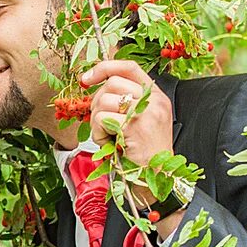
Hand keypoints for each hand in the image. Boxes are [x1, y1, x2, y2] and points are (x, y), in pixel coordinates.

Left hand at [80, 60, 173, 205]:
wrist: (159, 179)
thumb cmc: (145, 153)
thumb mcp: (142, 121)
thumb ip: (127, 102)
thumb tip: (96, 86)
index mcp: (157, 96)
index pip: (129, 67)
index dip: (105, 67)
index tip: (87, 78)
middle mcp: (155, 101)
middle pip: (112, 82)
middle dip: (97, 101)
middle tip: (100, 120)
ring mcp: (146, 113)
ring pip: (104, 100)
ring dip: (96, 120)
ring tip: (106, 135)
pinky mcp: (135, 127)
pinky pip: (102, 119)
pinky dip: (97, 132)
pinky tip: (107, 143)